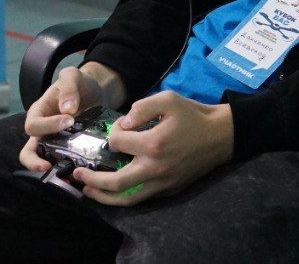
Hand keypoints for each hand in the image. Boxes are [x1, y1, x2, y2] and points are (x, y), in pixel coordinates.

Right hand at [18, 64, 121, 171]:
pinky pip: (62, 162)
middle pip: (28, 151)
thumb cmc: (79, 84)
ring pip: (42, 161)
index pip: (34, 124)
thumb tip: (67, 109)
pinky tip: (79, 170)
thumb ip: (68, 86)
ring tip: (61, 173)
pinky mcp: (68, 150)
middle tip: (48, 166)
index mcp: (39, 111)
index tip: (69, 120)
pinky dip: (67, 169)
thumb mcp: (73, 76)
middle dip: (34, 160)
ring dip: (48, 169)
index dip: (48, 125)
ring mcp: (54, 142)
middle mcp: (42, 130)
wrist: (94, 92)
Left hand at [73, 90, 233, 206]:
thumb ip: (141, 107)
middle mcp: (156, 168)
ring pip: (129, 198)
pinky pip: (143, 198)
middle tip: (77, 174)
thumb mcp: (167, 99)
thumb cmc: (194, 115)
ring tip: (89, 191)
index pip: (118, 143)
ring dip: (105, 197)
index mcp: (153, 143)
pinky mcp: (170, 190)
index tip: (120, 127)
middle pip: (116, 183)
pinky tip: (114, 192)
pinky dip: (126, 197)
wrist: (222, 135)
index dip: (113, 133)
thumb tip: (124, 123)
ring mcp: (164, 182)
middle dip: (93, 179)